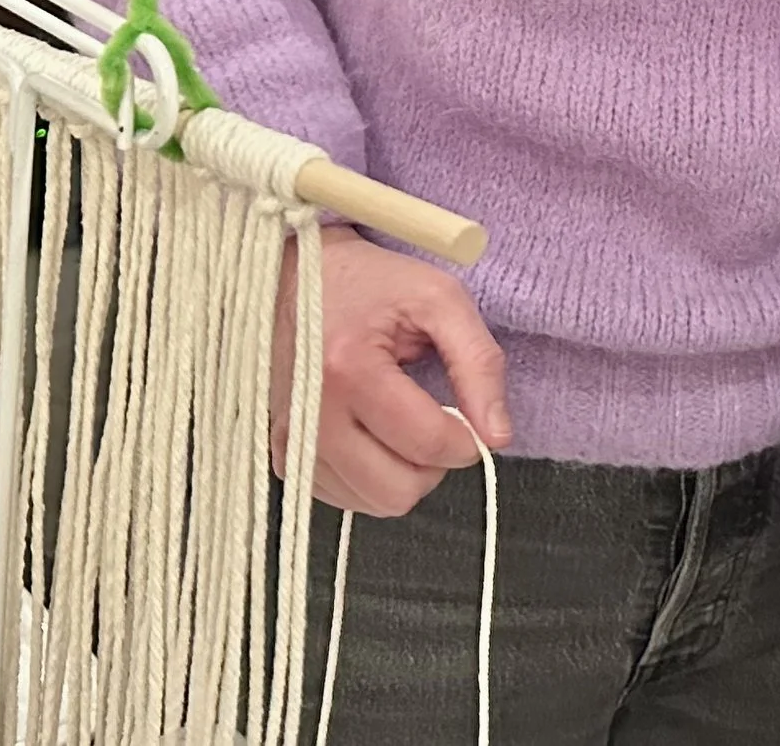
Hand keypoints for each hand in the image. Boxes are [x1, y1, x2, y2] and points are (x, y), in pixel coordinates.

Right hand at [270, 225, 511, 516]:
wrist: (299, 276)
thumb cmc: (376, 283)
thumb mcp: (441, 300)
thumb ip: (480, 364)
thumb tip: (499, 436)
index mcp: (349, 371)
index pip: (428, 445)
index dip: (469, 439)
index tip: (469, 411)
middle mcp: (311, 416)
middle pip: (398, 492)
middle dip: (434, 463)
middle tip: (435, 417)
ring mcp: (290, 441)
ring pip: (373, 503)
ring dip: (403, 472)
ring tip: (402, 419)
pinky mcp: (280, 455)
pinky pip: (344, 498)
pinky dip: (372, 476)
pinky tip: (374, 432)